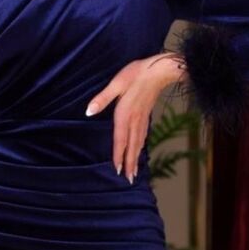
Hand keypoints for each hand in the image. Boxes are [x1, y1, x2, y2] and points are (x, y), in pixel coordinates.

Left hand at [85, 53, 185, 182]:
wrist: (160, 70)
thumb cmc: (136, 74)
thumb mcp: (116, 83)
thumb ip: (102, 99)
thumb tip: (89, 112)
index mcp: (125, 114)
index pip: (120, 139)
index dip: (118, 155)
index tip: (118, 170)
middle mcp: (135, 120)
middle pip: (131, 146)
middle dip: (130, 163)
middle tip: (129, 179)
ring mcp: (142, 119)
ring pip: (139, 143)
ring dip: (136, 158)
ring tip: (134, 171)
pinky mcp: (147, 115)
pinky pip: (143, 136)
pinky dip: (141, 146)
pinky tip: (140, 149)